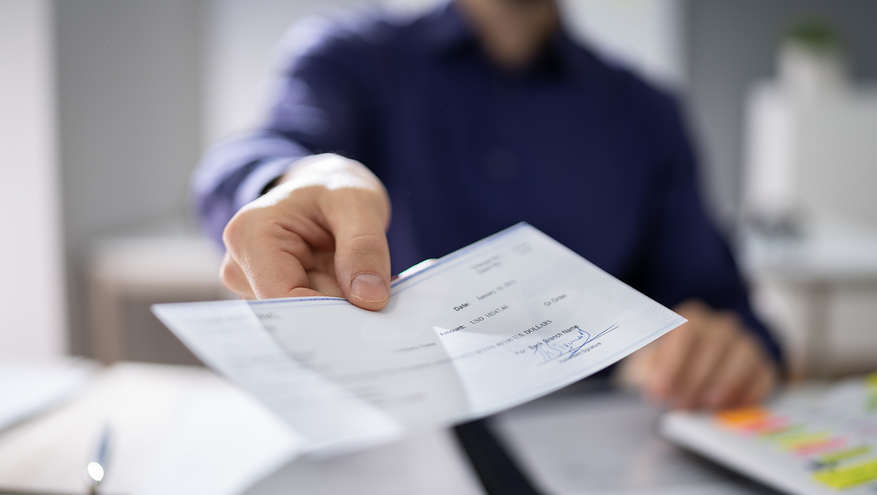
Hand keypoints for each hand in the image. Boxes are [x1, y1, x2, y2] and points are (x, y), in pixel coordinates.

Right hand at [220, 153, 391, 309]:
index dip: (329, 313)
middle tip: (376, 297)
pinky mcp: (269, 299)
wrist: (324, 192)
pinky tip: (349, 289)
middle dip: (338, 310)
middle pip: (293, 313)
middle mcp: (240, 266)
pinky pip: (307, 318)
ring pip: (303, 320)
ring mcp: (251, 287)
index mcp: (250, 235)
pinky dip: (335, 308)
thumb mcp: (358, 204)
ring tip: (360, 281)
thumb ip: (364, 247)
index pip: (285, 297)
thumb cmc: (334, 191)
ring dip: (339, 308)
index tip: (370, 316)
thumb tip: (369, 298)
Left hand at [620, 300, 778, 409]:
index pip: (686, 331)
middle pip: (715, 343)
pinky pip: (763, 375)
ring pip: (743, 357)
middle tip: (682, 402)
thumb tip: (656, 385)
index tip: (661, 389)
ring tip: (705, 405)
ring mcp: (745, 344)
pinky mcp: (762, 366)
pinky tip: (729, 407)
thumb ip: (649, 371)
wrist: (691, 373)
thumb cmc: (667, 368)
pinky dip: (748, 392)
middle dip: (697, 377)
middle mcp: (721, 326)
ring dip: (723, 383)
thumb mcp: (648, 366)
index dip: (673, 361)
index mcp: (690, 319)